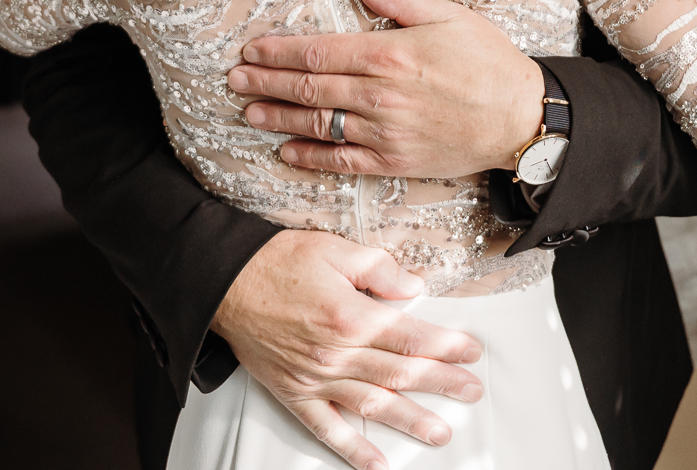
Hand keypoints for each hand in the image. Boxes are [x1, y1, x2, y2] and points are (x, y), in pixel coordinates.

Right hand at [212, 229, 484, 469]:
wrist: (225, 283)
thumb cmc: (278, 263)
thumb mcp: (334, 248)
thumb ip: (379, 268)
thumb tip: (414, 286)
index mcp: (351, 315)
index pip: (411, 336)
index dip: (446, 346)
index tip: (471, 352)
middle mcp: (336, 353)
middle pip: (401, 373)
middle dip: (442, 383)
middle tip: (471, 391)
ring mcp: (315, 378)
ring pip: (373, 405)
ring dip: (410, 420)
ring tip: (440, 432)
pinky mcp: (295, 394)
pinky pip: (327, 429)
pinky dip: (353, 449)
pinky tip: (377, 463)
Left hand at [227, 0, 544, 178]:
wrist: (522, 119)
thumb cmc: (489, 62)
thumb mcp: (451, 16)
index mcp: (390, 54)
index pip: (319, 52)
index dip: (280, 51)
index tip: (252, 49)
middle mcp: (380, 96)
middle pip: (309, 88)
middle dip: (266, 82)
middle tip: (234, 78)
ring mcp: (385, 133)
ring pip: (318, 124)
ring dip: (278, 117)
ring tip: (248, 111)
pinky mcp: (395, 162)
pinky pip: (342, 162)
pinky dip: (310, 157)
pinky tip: (286, 151)